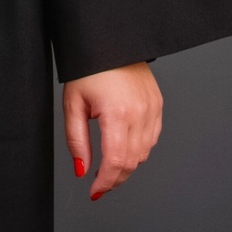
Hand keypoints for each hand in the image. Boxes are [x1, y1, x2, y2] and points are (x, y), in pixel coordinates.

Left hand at [63, 61, 162, 201]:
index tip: (94, 192)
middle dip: (115, 178)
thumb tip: (81, 170)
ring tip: (109, 167)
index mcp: (118, 113)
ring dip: (127, 164)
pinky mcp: (158, 104)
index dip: (105, 182)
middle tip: (99, 185)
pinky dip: (139, 149)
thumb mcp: (73, 103)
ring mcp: (153, 108)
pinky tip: (124, 147)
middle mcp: (141, 113)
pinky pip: (152, 138)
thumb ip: (76, 139)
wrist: (108, 38)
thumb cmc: (87, 67)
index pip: (115, 162)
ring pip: (144, 153)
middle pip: (131, 162)